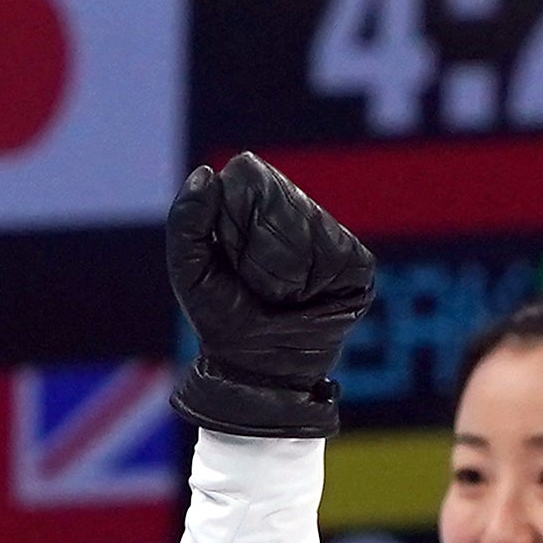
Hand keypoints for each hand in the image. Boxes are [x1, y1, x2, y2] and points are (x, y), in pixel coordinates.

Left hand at [164, 152, 377, 438]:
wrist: (261, 369)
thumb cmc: (221, 319)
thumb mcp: (189, 270)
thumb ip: (185, 221)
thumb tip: (208, 173)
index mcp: (256, 209)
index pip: (249, 176)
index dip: (236, 210)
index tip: (226, 253)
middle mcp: (296, 216)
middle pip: (282, 197)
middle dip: (258, 241)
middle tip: (252, 280)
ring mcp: (330, 239)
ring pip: (310, 222)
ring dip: (285, 262)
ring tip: (279, 292)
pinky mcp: (357, 265)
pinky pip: (335, 252)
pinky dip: (313, 276)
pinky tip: (304, 296)